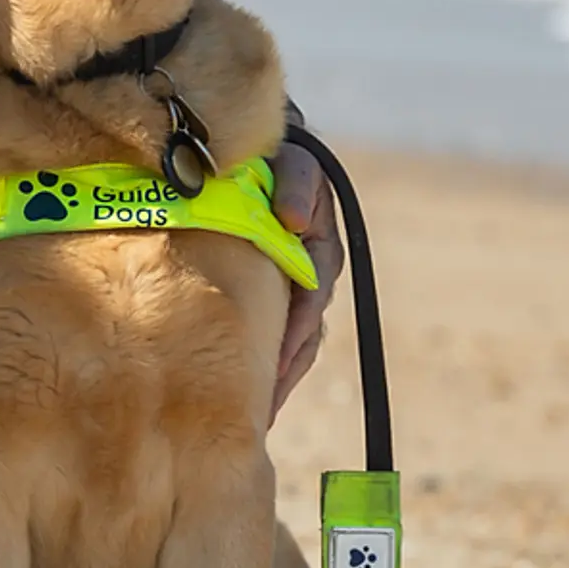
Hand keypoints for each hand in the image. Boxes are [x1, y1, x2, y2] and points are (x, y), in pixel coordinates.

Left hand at [265, 137, 344, 421]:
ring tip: (258, 416)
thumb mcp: (291, 162)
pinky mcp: (270, 291)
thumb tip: (294, 221)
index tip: (275, 364)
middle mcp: (311, 272)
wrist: (252, 151)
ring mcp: (292, 285)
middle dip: (284, 369)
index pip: (311, 299)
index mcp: (317, 247)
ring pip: (292, 341)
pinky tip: (251, 398)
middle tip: (262, 409)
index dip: (294, 333)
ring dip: (277, 376)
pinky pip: (273, 334)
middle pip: (304, 332)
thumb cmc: (273, 156)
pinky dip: (265, 364)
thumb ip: (296, 184)